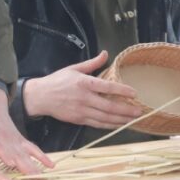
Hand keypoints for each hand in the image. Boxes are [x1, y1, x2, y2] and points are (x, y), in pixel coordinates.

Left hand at [0, 86, 53, 174]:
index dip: (7, 156)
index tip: (14, 165)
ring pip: (27, 153)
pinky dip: (42, 157)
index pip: (0, 149)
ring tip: (43, 177)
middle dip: (25, 167)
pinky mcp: (20, 140)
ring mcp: (15, 139)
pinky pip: (33, 149)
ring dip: (36, 165)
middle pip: (17, 154)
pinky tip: (51, 166)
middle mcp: (6, 139)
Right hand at [23, 51, 144, 128]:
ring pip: (105, 118)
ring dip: (120, 120)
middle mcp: (84, 98)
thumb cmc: (57, 81)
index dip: (122, 90)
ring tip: (132, 120)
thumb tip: (106, 54)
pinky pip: (97, 124)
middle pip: (109, 106)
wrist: (40, 97)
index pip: (107, 87)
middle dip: (126, 110)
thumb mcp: (74, 68)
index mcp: (84, 83)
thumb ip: (92, 63)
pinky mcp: (78, 120)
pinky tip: (118, 125)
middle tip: (139, 111)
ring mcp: (81, 111)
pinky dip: (109, 125)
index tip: (134, 93)